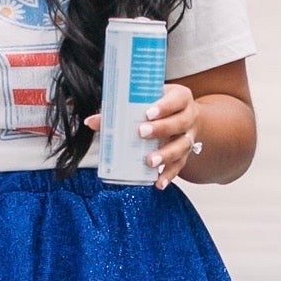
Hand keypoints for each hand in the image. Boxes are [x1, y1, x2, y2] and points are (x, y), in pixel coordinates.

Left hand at [84, 81, 200, 188]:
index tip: (148, 113)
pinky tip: (158, 182)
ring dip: (166, 154)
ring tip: (150, 162)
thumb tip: (91, 122)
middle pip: (181, 122)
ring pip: (182, 146)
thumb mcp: (144, 102)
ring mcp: (189, 136)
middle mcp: (189, 116)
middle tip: (141, 133)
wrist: (182, 116)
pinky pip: (180, 166)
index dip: (165, 106)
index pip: (177, 99)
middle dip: (162, 129)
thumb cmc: (158, 106)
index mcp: (180, 97)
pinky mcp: (186, 154)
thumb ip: (119, 110)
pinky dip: (169, 175)